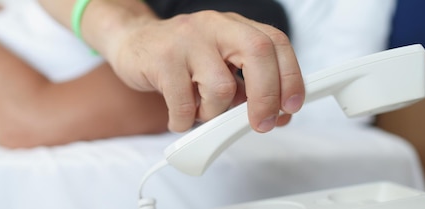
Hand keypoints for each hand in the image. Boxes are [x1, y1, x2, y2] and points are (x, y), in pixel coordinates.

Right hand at [105, 11, 304, 132]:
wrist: (132, 43)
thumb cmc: (183, 59)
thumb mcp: (220, 64)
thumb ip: (248, 85)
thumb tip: (278, 116)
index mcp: (235, 26)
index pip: (275, 43)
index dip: (291, 76)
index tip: (291, 107)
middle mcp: (214, 25)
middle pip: (257, 54)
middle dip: (266, 97)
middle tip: (261, 124)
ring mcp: (187, 39)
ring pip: (221, 88)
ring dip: (214, 113)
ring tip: (200, 110)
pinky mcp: (162, 58)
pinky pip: (184, 104)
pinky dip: (185, 121)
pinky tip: (179, 116)